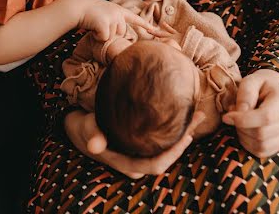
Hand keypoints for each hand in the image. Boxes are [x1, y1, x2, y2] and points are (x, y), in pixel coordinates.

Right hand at [64, 109, 205, 178]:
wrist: (80, 128)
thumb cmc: (83, 128)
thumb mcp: (85, 128)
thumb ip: (92, 133)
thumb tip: (95, 144)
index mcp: (127, 163)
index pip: (156, 165)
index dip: (173, 154)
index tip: (187, 136)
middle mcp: (137, 163)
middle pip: (167, 157)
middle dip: (185, 139)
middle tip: (199, 115)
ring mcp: (141, 155)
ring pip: (168, 149)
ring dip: (183, 132)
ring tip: (197, 112)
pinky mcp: (142, 146)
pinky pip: (163, 141)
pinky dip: (175, 129)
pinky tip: (184, 113)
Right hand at [77, 0, 160, 40]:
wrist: (76, 7)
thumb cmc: (87, 12)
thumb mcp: (104, 12)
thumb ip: (113, 20)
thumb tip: (117, 33)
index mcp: (119, 9)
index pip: (135, 18)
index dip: (146, 25)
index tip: (156, 31)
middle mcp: (118, 12)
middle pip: (121, 32)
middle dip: (110, 33)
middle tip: (99, 24)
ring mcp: (112, 17)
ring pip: (112, 36)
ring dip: (103, 35)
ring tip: (95, 24)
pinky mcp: (105, 23)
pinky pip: (104, 39)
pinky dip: (97, 37)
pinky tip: (92, 28)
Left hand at [222, 69, 278, 157]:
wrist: (273, 90)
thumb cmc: (259, 85)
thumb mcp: (250, 80)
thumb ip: (246, 93)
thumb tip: (242, 112)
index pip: (266, 117)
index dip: (243, 120)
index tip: (226, 116)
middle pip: (262, 134)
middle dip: (241, 128)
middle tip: (232, 118)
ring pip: (262, 146)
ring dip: (244, 137)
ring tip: (239, 124)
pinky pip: (263, 152)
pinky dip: (249, 145)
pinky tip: (245, 132)